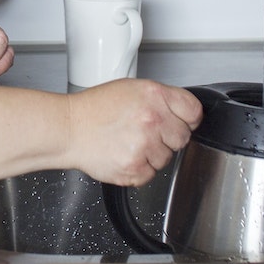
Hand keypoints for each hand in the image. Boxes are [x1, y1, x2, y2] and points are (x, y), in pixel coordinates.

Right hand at [65, 80, 204, 186]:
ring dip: (152, 154)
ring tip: (128, 142)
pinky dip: (139, 169)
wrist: (69, 128)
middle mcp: (152, 119)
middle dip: (168, 137)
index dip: (187, 118)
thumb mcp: (131, 89)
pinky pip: (151, 174)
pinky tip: (123, 154)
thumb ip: (160, 99)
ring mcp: (145, 145)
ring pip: (167, 158)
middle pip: (183, 137)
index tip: (180, 122)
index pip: (194, 111)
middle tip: (144, 132)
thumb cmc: (94, 109)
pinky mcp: (135, 168)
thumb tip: (182, 113)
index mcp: (154, 95)